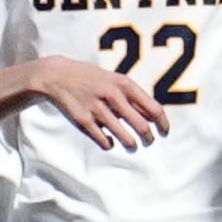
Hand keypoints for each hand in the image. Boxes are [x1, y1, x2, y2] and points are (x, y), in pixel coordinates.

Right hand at [32, 55, 167, 149]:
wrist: (58, 76)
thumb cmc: (93, 79)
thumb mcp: (115, 80)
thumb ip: (133, 97)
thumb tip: (155, 117)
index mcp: (125, 84)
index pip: (154, 109)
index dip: (163, 124)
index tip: (164, 132)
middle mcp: (113, 96)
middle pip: (142, 126)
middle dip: (149, 138)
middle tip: (149, 142)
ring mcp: (98, 109)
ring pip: (125, 137)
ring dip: (131, 145)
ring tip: (132, 145)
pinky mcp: (83, 121)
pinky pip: (104, 141)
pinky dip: (109, 144)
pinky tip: (109, 141)